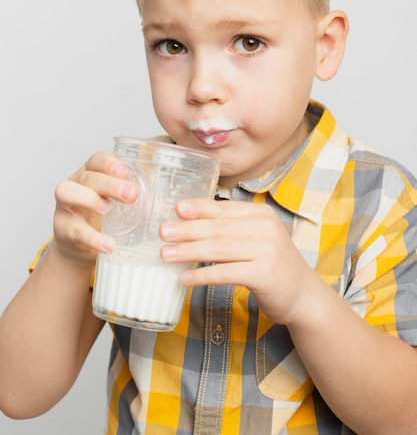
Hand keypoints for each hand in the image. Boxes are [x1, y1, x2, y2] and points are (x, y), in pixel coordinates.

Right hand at [53, 152, 138, 267]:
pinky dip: (93, 238)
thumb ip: (139, 199)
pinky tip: (109, 245)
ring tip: (107, 209)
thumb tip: (171, 201)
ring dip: (88, 198)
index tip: (125, 171)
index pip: (97, 159)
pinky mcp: (62, 228)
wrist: (80, 247)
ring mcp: (65, 205)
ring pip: (67, 192)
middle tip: (132, 195)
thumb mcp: (120, 204)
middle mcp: (76, 184)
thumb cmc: (104, 218)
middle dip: (109, 183)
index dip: (109, 162)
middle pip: (88, 175)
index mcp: (93, 173)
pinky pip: (75, 230)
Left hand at [160, 198, 315, 324]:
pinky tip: (185, 278)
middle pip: (218, 228)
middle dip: (187, 230)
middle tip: (163, 232)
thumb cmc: (273, 266)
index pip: (224, 208)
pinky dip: (203, 275)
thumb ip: (232, 229)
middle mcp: (265, 228)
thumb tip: (190, 224)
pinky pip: (226, 273)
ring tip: (166, 254)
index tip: (177, 209)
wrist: (304, 295)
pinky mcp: (263, 274)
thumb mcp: (256, 239)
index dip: (199, 208)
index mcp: (261, 214)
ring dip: (189, 251)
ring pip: (219, 248)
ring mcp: (266, 250)